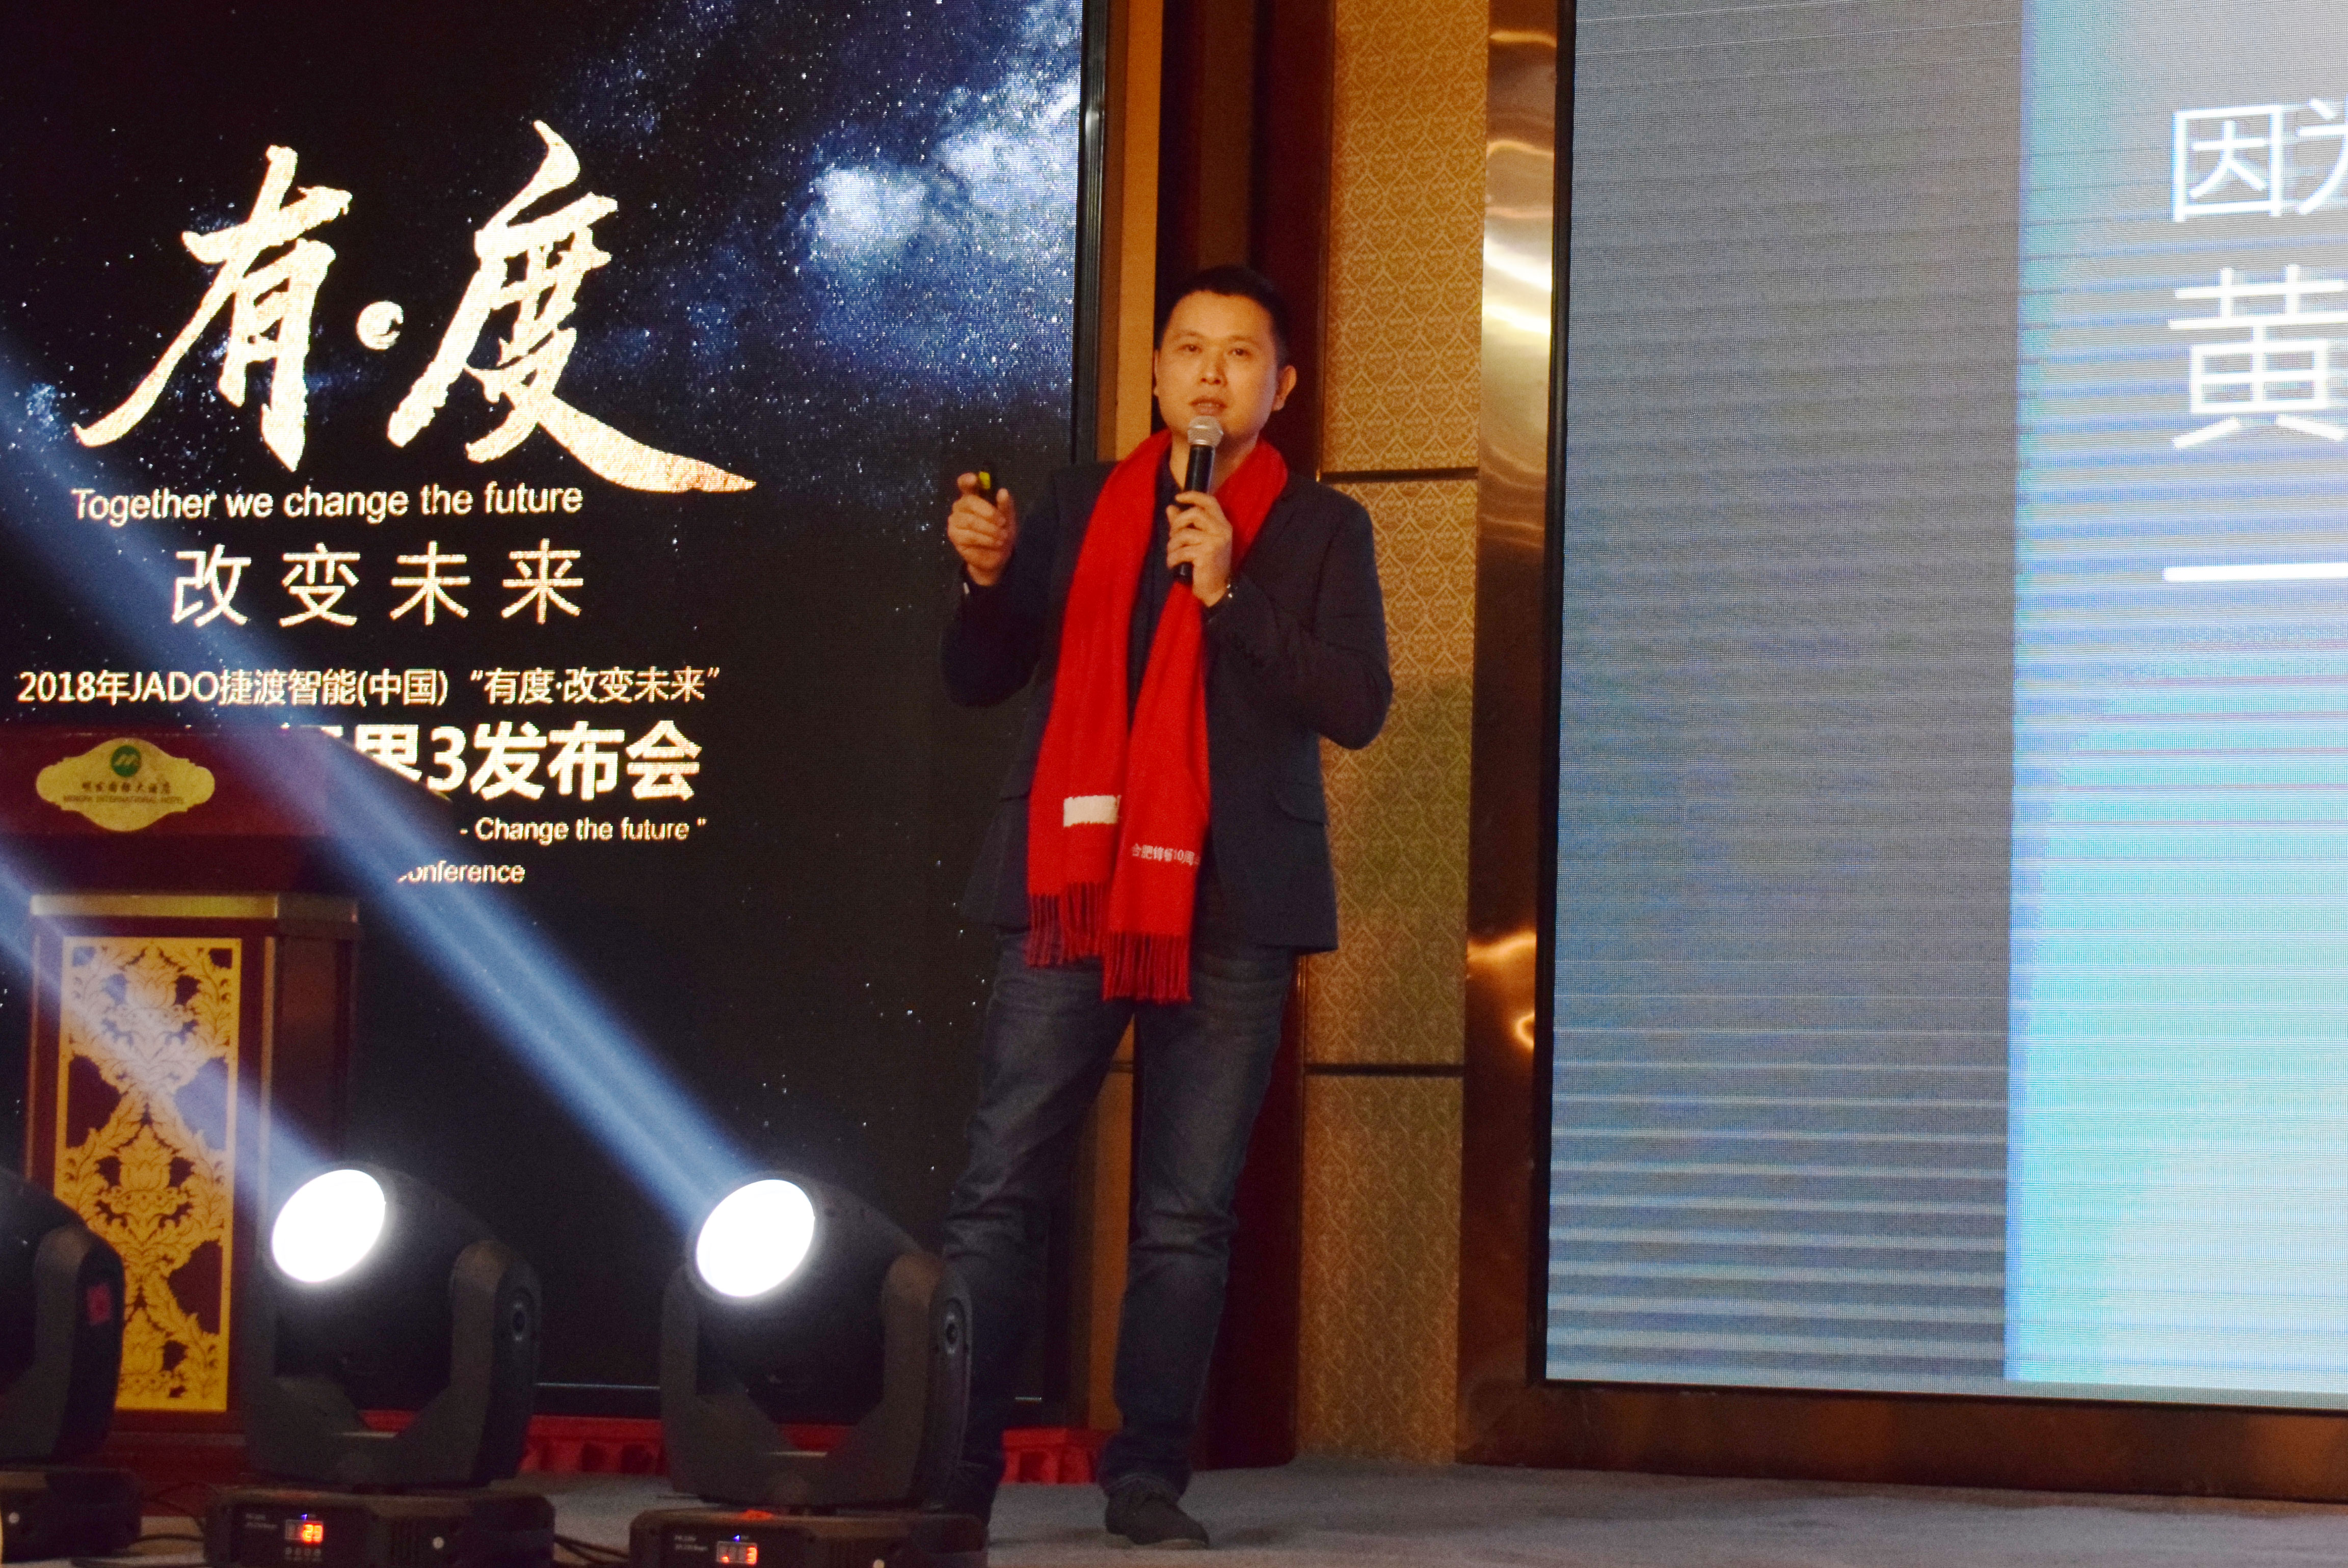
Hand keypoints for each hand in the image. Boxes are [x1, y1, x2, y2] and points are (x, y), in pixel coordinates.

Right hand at [947, 474, 1016, 585]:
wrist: (997, 556)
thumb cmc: (1001, 532)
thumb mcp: (1008, 518)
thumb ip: (1005, 505)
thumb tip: (1003, 491)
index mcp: (972, 497)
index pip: (964, 484)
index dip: (967, 480)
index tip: (975, 479)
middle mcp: (961, 506)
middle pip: (969, 502)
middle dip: (989, 512)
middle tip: (1002, 522)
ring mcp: (955, 520)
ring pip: (971, 521)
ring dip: (990, 529)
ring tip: (1002, 536)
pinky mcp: (954, 535)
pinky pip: (970, 535)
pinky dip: (986, 539)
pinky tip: (995, 542)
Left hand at [1168, 490, 1232, 604]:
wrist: (1217, 589)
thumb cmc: (1207, 566)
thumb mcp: (1198, 542)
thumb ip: (1184, 524)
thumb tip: (1170, 508)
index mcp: (1222, 525)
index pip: (1210, 502)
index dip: (1193, 496)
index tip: (1178, 497)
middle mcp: (1222, 530)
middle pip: (1194, 513)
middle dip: (1177, 523)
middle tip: (1173, 536)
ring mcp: (1215, 542)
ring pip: (1184, 534)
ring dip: (1172, 545)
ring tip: (1172, 554)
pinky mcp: (1206, 554)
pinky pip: (1181, 551)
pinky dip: (1172, 558)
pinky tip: (1173, 564)